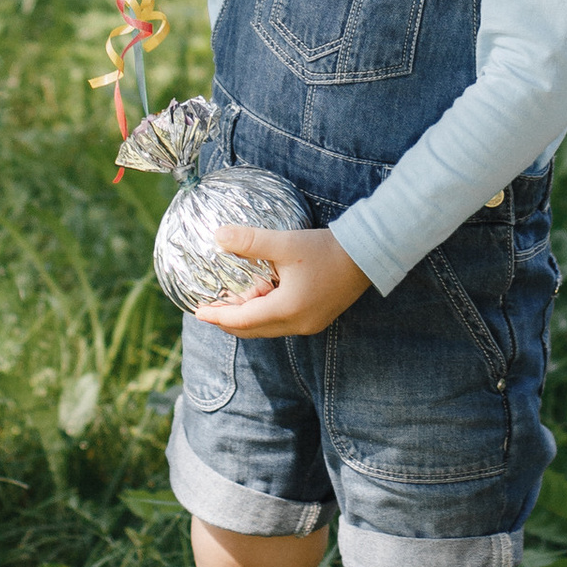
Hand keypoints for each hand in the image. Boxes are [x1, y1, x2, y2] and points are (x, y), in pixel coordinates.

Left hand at [191, 227, 372, 338]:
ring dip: (249, 316)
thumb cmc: (326, 249)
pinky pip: (282, 322)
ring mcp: (310, 324)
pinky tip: (262, 294)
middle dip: (229, 320)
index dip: (218, 316)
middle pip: (253, 329)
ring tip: (234, 298)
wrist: (368, 253)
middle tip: (210, 309)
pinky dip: (266, 313)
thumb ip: (249, 241)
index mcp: (286, 310)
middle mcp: (297, 324)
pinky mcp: (318, 318)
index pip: (242, 320)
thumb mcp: (284, 243)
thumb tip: (218, 236)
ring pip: (268, 327)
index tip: (198, 312)